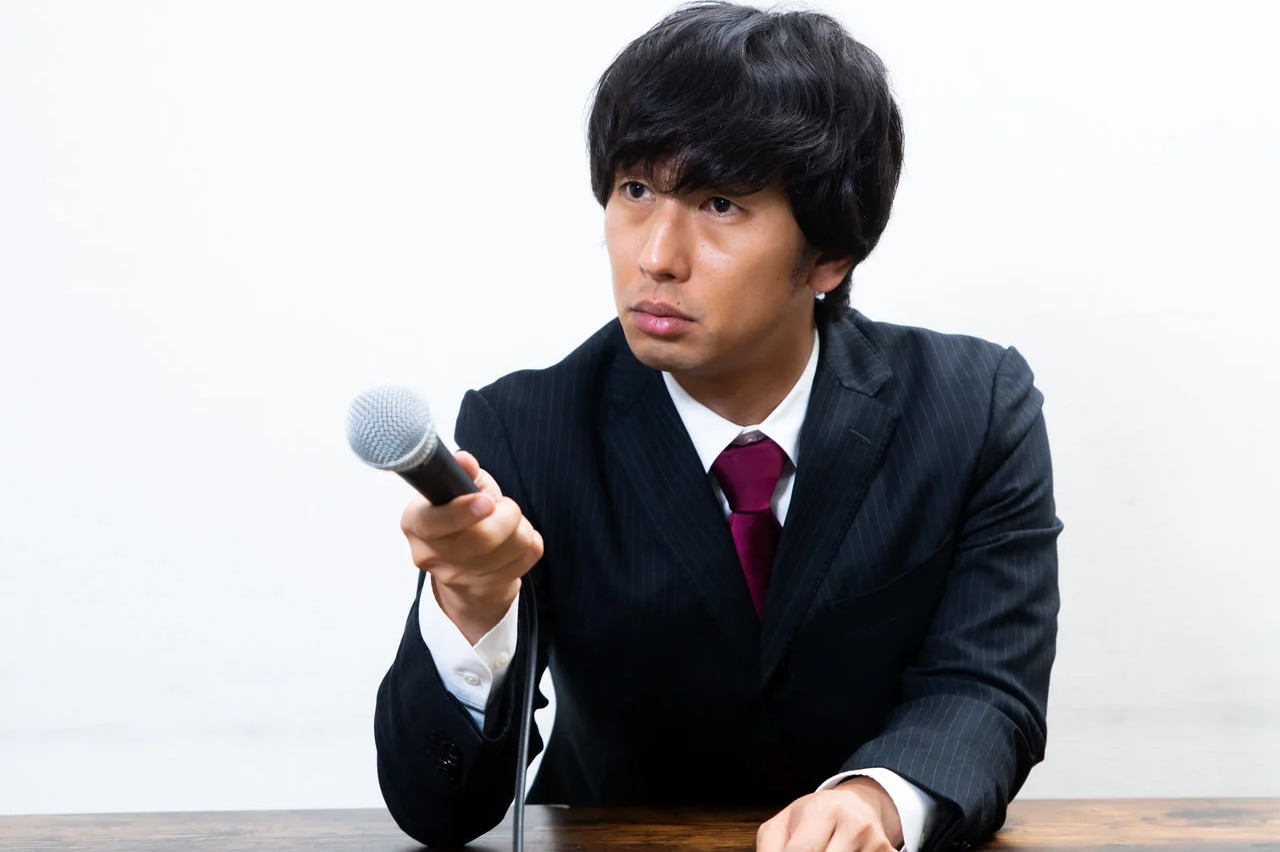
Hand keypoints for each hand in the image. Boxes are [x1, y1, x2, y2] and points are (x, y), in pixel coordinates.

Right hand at [400, 450, 542, 643]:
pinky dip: (530, 542)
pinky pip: (527, 558)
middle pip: (482, 538)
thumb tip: (464, 460)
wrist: (466, 569)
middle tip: (503, 506)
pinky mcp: (487, 589)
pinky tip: (515, 541)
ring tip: (509, 523)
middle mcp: (430, 555)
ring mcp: (458, 577)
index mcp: (415, 523)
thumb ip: (461, 472)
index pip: (434, 522)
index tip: (487, 501)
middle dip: (507, 513)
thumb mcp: (456, 488)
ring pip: (512, 547)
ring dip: (520, 527)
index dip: (463, 511)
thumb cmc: (461, 518)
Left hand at [757, 776, 903, 851]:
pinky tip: (841, 851)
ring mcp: (875, 843)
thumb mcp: (783, 825)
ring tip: (825, 848)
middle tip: (811, 850)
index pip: (803, 851)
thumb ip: (771, 848)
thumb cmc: (814, 818)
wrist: (857, 805)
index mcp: (822, 811)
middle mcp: (854, 825)